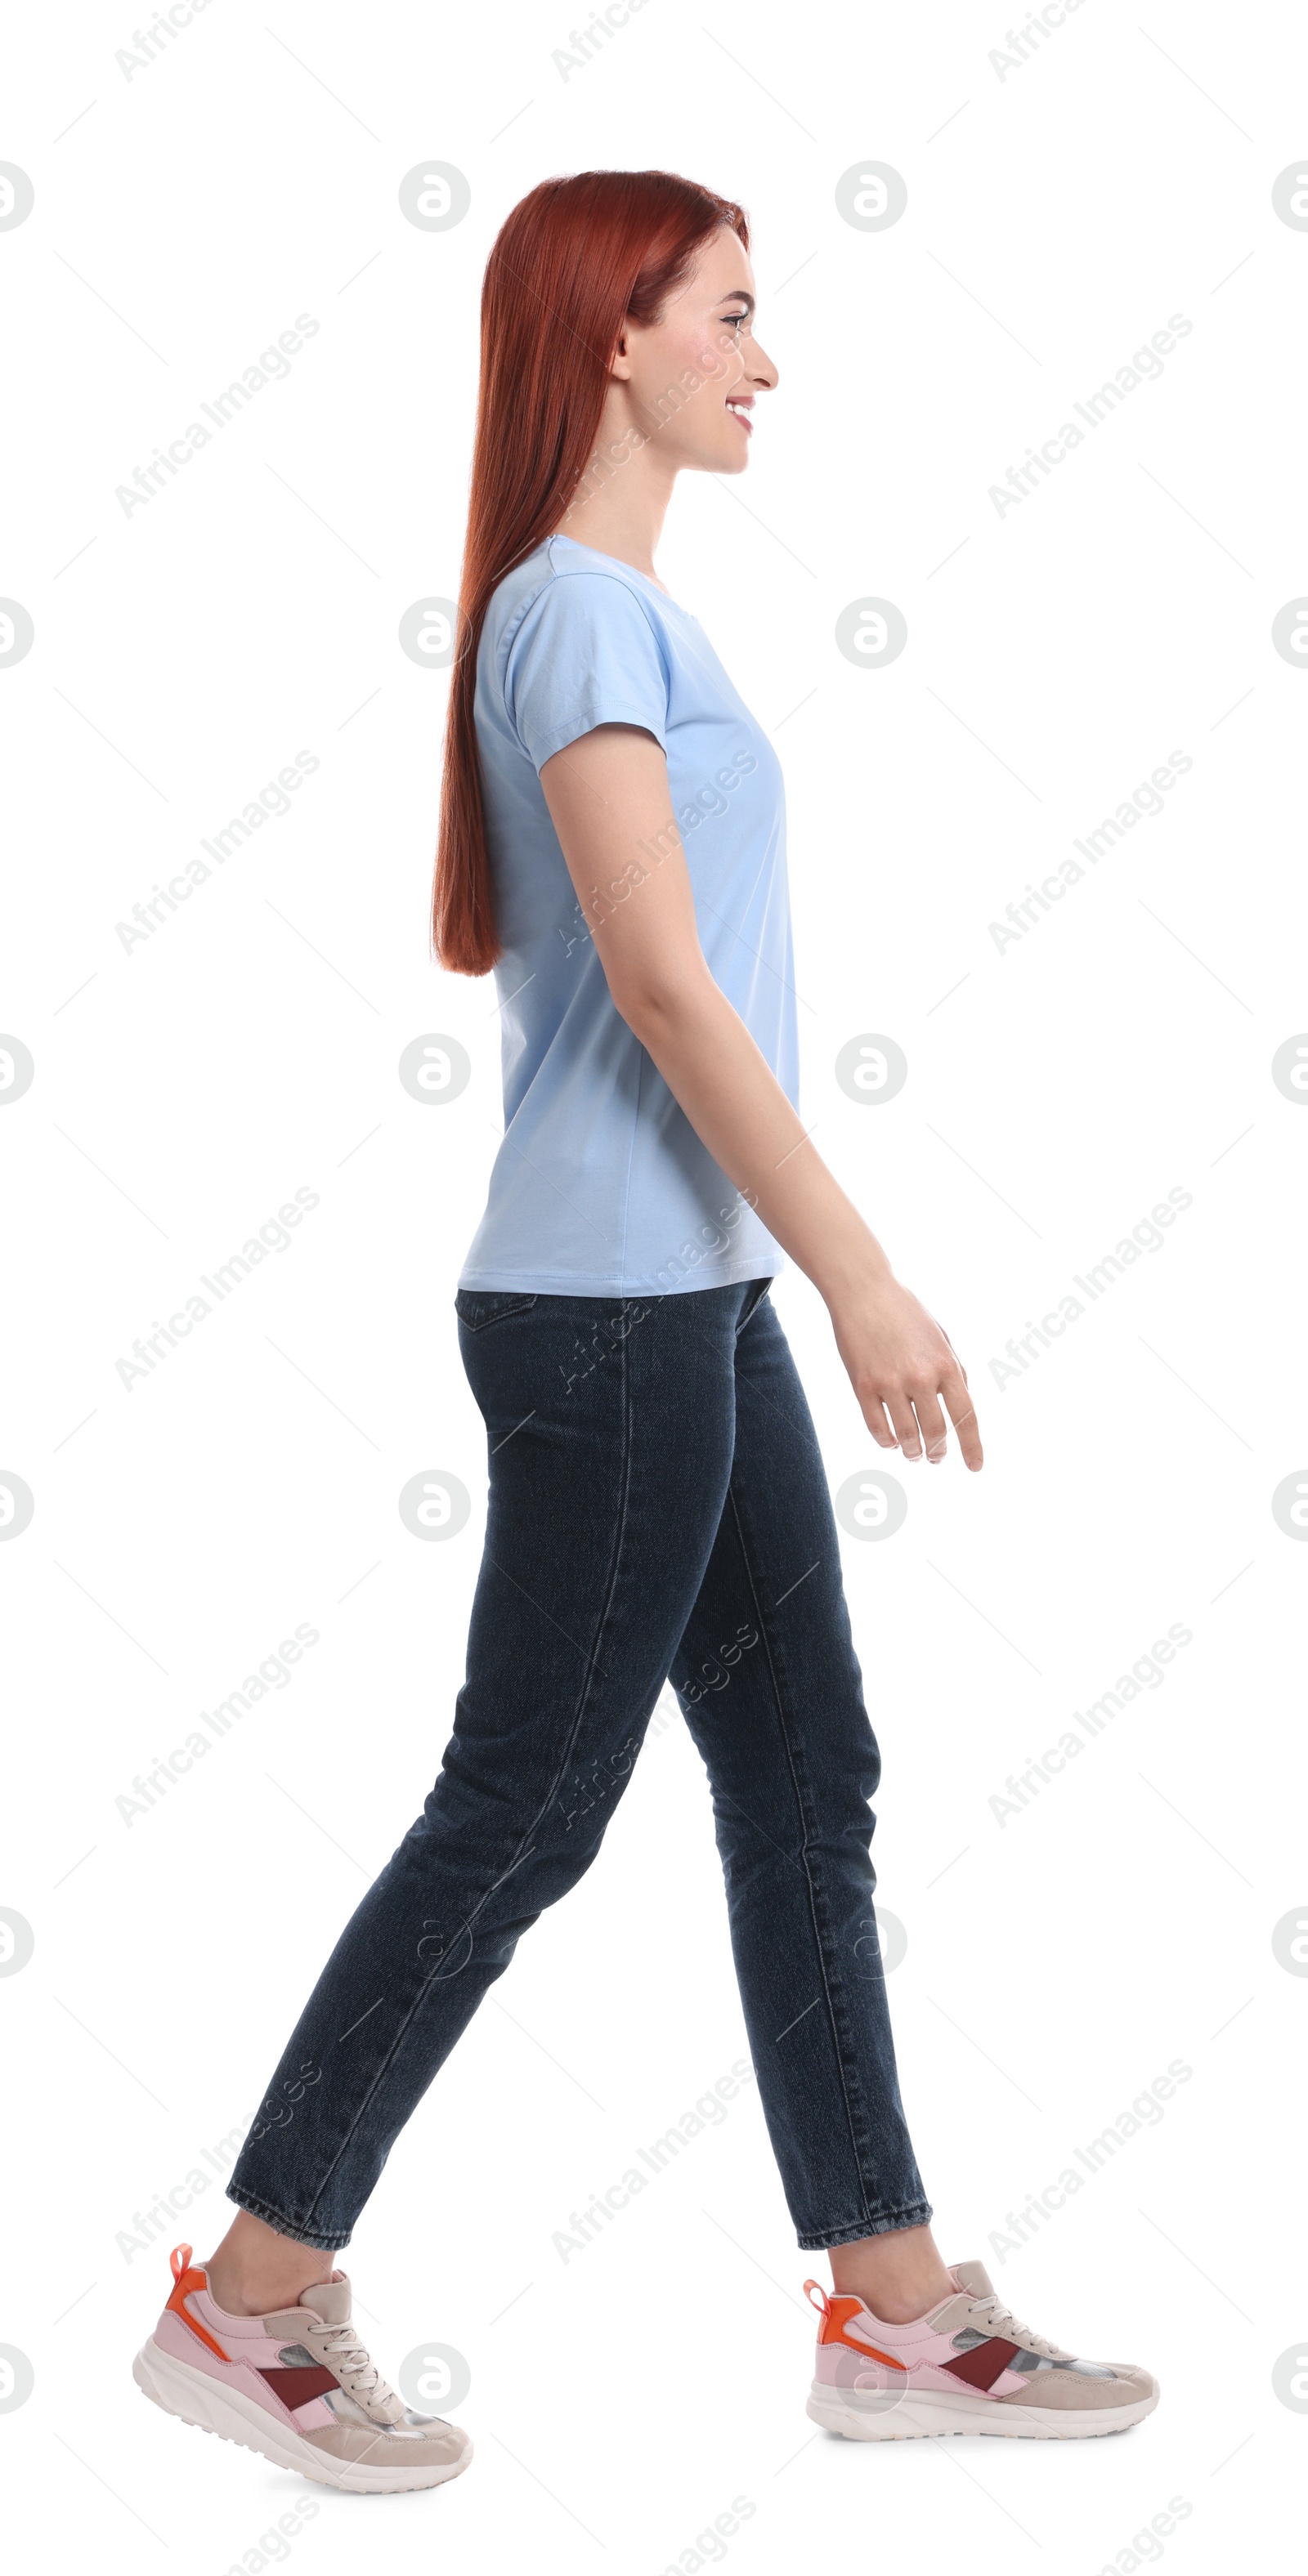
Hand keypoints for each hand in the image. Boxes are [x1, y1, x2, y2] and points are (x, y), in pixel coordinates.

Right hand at [829, 1275, 981, 1468]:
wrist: (864, 1291)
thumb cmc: (905, 1312)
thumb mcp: (941, 1337)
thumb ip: (953, 1371)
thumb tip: (961, 1405)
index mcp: (946, 1365)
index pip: (965, 1416)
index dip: (971, 1447)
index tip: (975, 1467)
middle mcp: (921, 1377)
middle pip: (935, 1433)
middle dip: (938, 1452)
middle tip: (936, 1458)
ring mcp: (890, 1383)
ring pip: (905, 1436)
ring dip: (912, 1452)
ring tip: (913, 1454)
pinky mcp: (862, 1385)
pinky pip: (876, 1427)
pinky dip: (886, 1441)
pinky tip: (891, 1442)